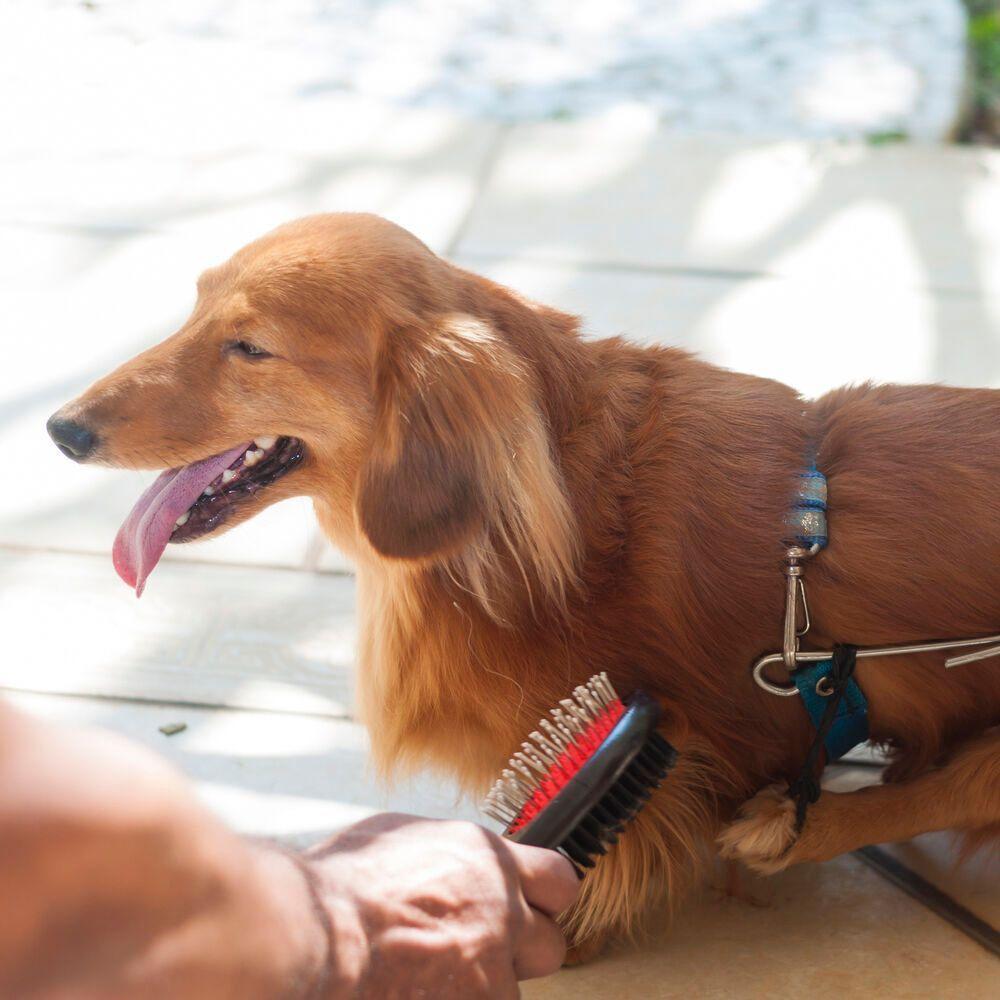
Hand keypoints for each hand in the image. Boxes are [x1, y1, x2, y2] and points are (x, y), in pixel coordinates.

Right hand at [303, 813, 579, 998]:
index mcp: (488, 861)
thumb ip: (447, 856)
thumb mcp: (401, 839)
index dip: (544, 897)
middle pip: (551, 944)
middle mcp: (503, 914)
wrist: (315, 938)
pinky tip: (411, 990)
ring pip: (505, 991)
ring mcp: (491, 973)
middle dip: (520, 952)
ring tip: (423, 977)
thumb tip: (454, 864)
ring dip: (477, 988)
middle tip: (482, 953)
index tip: (531, 907)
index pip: (558, 879)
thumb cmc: (341, 885)